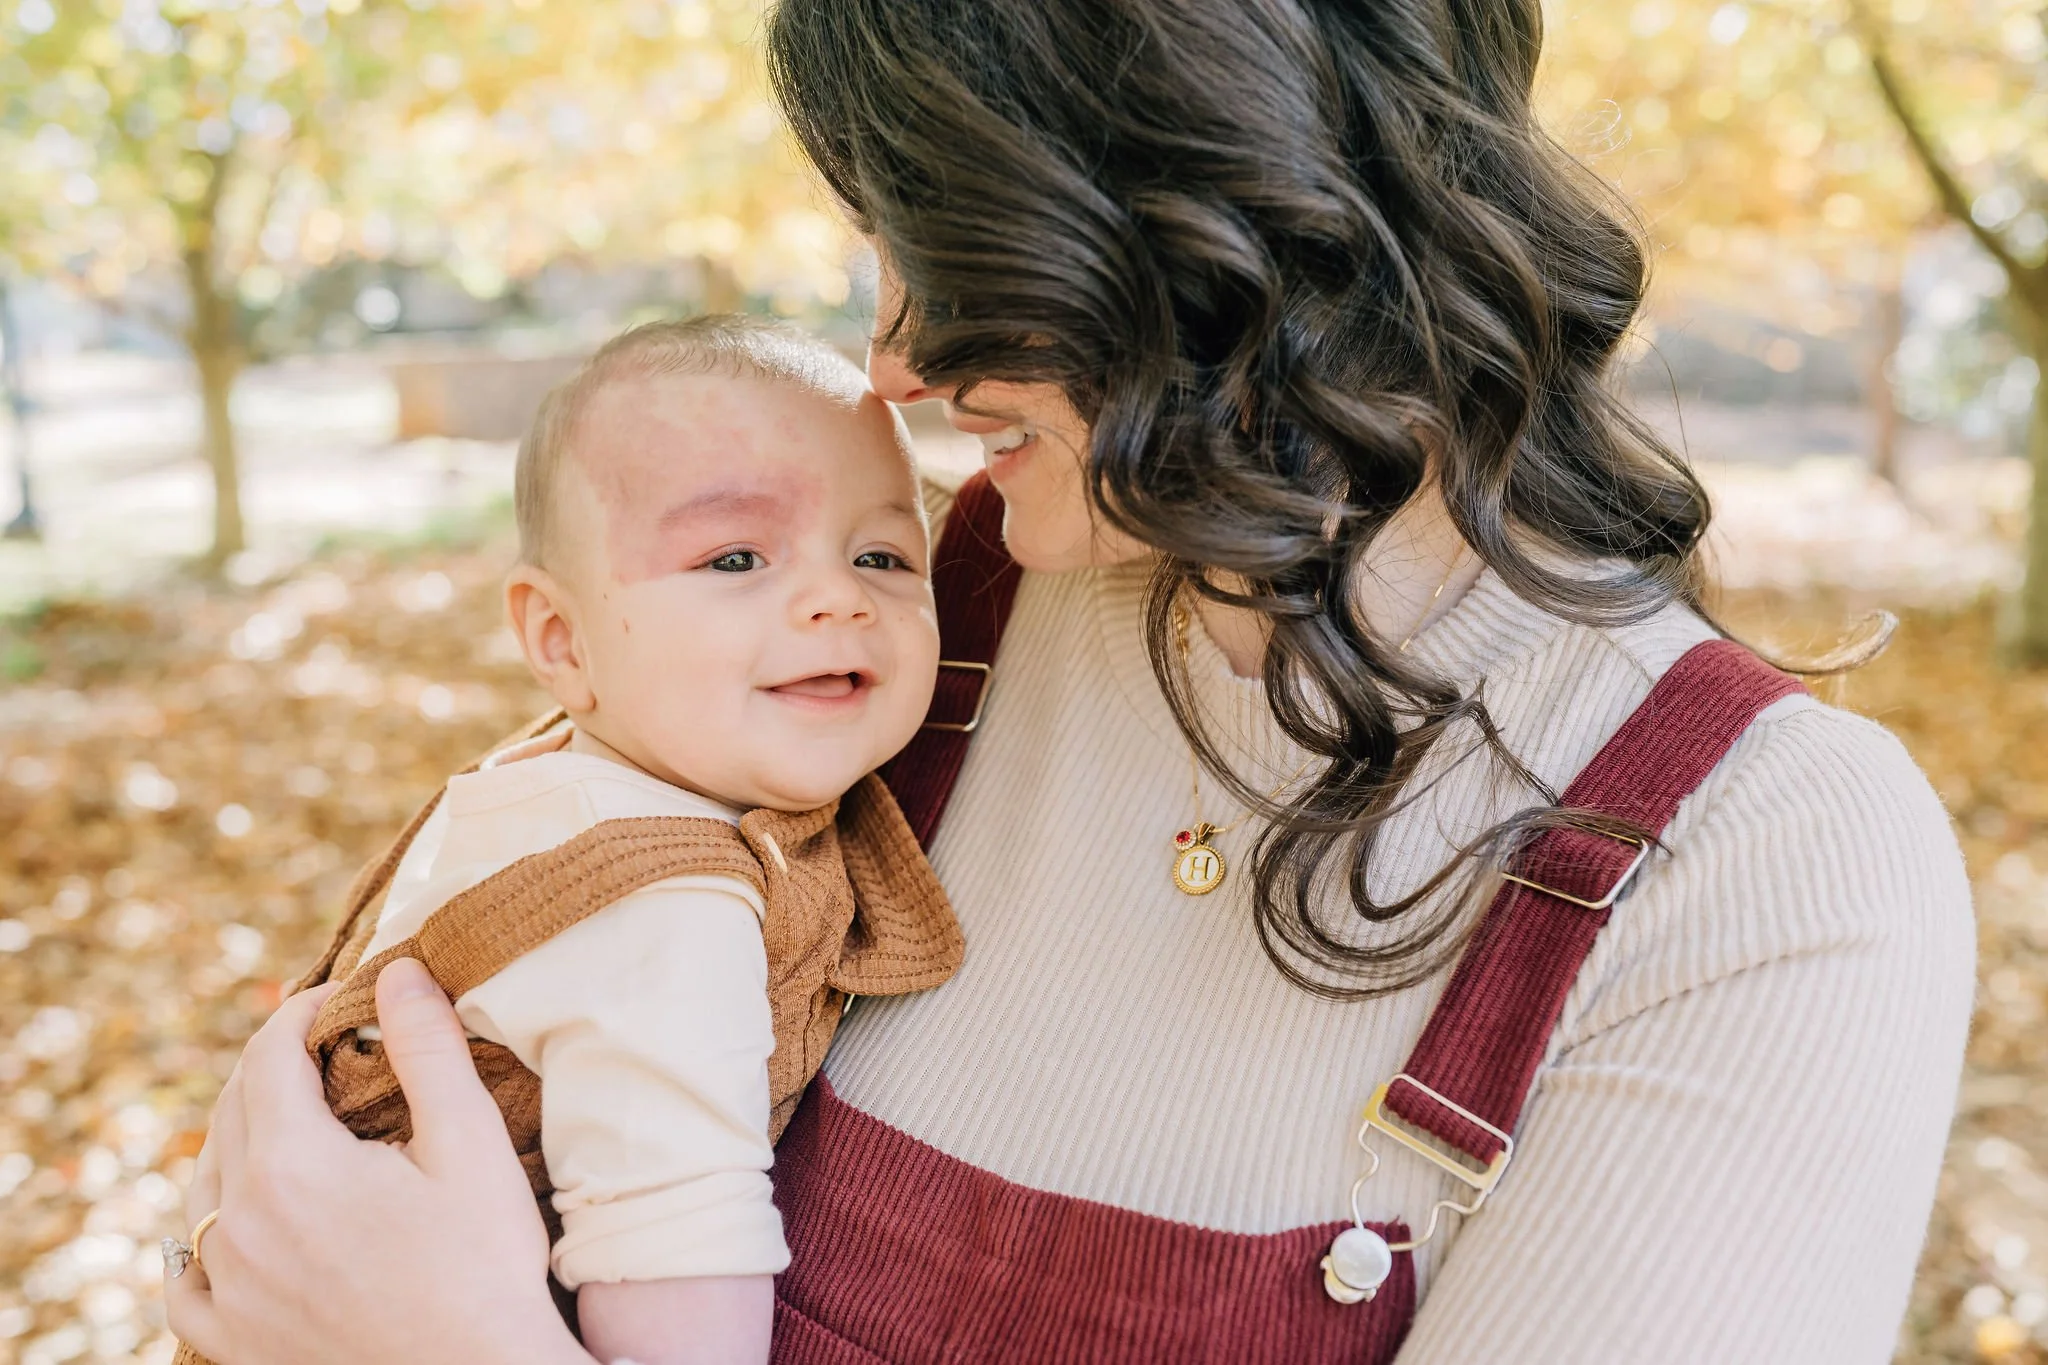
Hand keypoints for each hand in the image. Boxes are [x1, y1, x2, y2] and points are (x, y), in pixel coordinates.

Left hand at [165, 959, 591, 1364]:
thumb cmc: (485, 1266)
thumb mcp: (470, 1144)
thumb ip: (428, 1050)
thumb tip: (395, 970)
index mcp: (293, 1167)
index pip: (269, 1057)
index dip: (301, 1013)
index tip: (340, 998)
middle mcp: (240, 1223)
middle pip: (232, 1111)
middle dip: (273, 1065)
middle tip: (325, 1049)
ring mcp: (229, 1288)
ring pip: (204, 1184)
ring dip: (241, 1138)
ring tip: (292, 1124)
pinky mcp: (233, 1340)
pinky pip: (186, 1278)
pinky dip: (200, 1238)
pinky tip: (227, 1228)